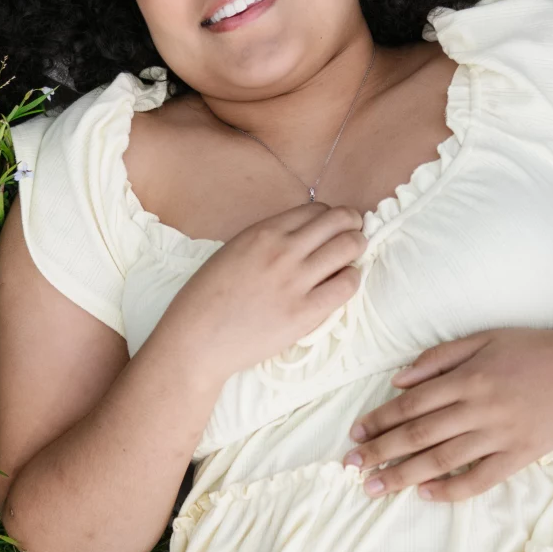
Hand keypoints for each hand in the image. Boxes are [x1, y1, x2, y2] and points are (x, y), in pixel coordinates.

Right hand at [159, 201, 366, 381]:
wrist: (195, 341)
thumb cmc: (206, 300)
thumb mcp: (232, 252)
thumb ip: (266, 241)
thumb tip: (300, 237)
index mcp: (262, 232)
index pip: (316, 209)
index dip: (330, 217)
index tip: (332, 228)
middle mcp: (282, 250)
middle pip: (339, 221)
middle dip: (353, 224)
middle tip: (354, 235)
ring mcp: (295, 281)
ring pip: (349, 247)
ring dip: (357, 248)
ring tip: (352, 258)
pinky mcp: (304, 313)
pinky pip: (346, 285)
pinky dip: (351, 279)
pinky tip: (343, 284)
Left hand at [341, 327, 552, 500]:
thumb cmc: (532, 350)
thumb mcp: (483, 338)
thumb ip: (439, 357)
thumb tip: (398, 381)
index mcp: (467, 377)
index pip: (412, 404)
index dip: (379, 420)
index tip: (355, 433)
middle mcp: (479, 407)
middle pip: (419, 435)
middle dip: (380, 451)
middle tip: (352, 466)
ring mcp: (499, 435)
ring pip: (442, 460)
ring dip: (404, 475)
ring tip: (376, 487)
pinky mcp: (519, 456)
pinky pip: (480, 479)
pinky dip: (451, 489)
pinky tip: (425, 494)